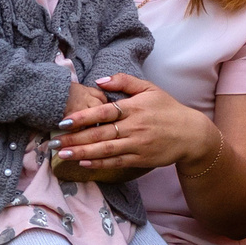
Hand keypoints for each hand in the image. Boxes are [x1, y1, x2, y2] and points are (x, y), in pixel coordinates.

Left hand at [52, 75, 217, 181]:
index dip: (82, 118)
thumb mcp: (149, 88)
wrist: (191, 134)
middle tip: (54, 142)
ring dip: (82, 153)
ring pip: (105, 150)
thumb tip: (99, 81)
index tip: (64, 122)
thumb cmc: (167, 109)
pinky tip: (83, 163)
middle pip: (99, 134)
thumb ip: (124, 81)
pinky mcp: (141, 159)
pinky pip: (116, 162)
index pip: (103, 112)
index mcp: (134, 107)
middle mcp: (134, 127)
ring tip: (63, 154)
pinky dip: (99, 163)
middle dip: (74, 139)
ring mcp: (137, 145)